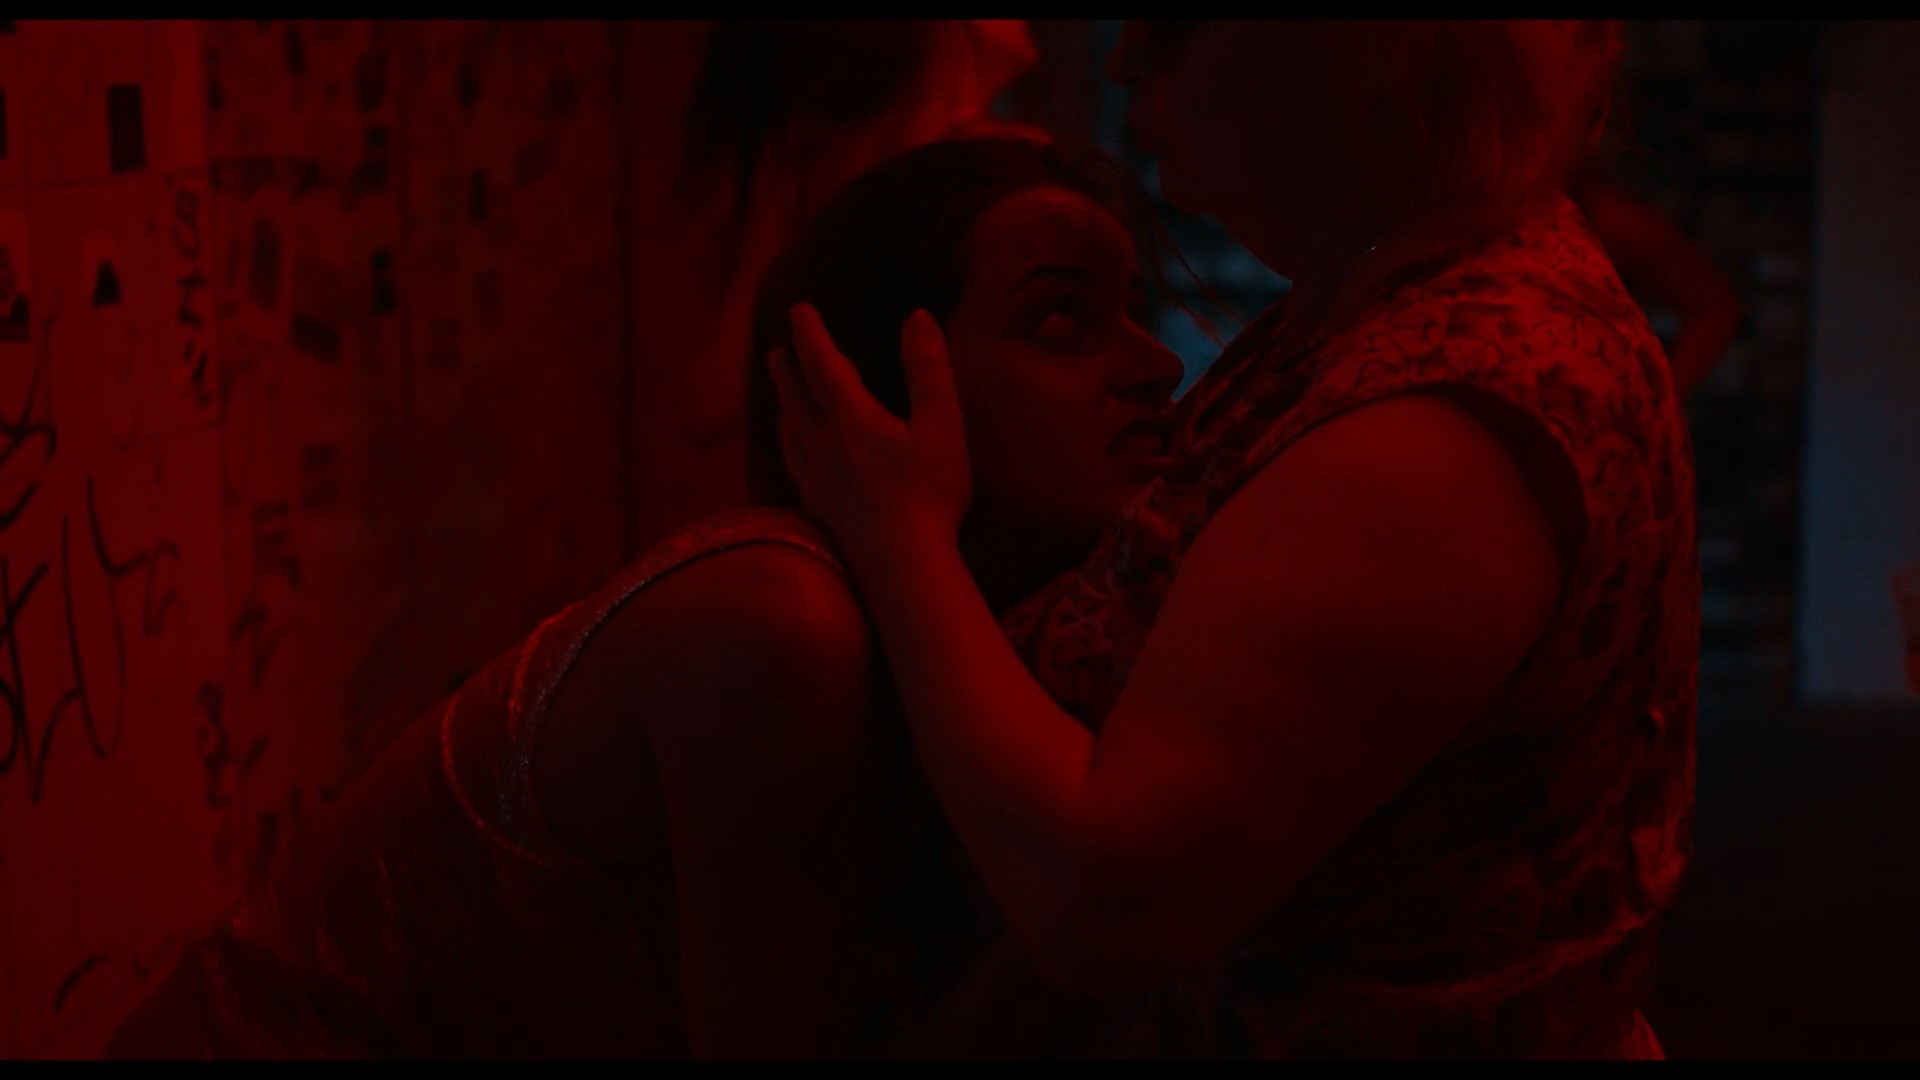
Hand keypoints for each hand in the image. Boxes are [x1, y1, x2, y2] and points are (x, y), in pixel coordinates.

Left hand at [769, 304, 971, 570]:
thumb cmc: (928, 494)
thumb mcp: (941, 426)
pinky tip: (800, 462)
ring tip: (782, 402)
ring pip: (790, 436)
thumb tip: (917, 319)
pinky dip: (792, 451)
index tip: (798, 310)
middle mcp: (823, 444)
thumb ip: (927, 371)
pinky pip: (796, 469)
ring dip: (784, 410)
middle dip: (785, 371)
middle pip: (795, 399)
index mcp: (851, 418)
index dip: (810, 335)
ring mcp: (816, 480)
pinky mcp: (819, 509)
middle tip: (774, 352)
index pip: (822, 365)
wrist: (902, 564)